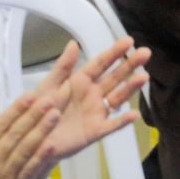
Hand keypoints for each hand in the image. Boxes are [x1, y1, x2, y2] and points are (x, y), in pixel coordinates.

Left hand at [31, 37, 148, 160]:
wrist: (33, 138)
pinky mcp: (94, 132)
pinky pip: (111, 126)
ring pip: (117, 98)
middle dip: (129, 65)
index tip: (129, 41)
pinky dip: (122, 121)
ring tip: (143, 77)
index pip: (101, 63)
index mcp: (80, 80)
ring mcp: (95, 113)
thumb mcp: (49, 85)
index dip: (114, 52)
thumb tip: (73, 43)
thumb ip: (63, 66)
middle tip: (145, 53)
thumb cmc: (40, 109)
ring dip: (130, 88)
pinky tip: (133, 114)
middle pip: (114, 77)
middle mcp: (92, 94)